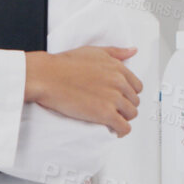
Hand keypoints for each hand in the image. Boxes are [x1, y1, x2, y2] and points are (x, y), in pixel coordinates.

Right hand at [25, 47, 142, 135]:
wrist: (48, 76)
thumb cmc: (64, 65)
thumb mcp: (93, 51)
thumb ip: (115, 52)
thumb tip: (132, 51)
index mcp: (117, 68)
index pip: (136, 86)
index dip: (128, 93)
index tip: (121, 98)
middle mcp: (118, 82)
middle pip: (134, 101)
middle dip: (125, 106)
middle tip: (114, 109)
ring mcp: (113, 98)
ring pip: (131, 114)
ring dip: (123, 118)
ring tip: (112, 119)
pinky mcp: (105, 113)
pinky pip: (124, 127)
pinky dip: (121, 131)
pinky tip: (114, 131)